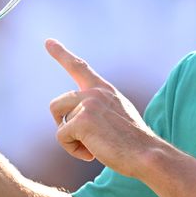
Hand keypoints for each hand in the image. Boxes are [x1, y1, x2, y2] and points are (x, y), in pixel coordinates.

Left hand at [46, 39, 161, 176]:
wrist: (147, 154)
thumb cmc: (134, 144)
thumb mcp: (117, 117)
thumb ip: (97, 109)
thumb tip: (74, 117)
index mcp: (104, 89)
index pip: (79, 67)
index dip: (62, 54)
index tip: (48, 42)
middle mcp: (95, 92)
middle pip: (57, 106)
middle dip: (64, 126)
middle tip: (88, 141)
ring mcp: (88, 103)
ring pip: (60, 124)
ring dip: (72, 140)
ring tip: (96, 147)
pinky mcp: (82, 120)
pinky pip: (61, 137)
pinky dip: (73, 150)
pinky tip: (93, 153)